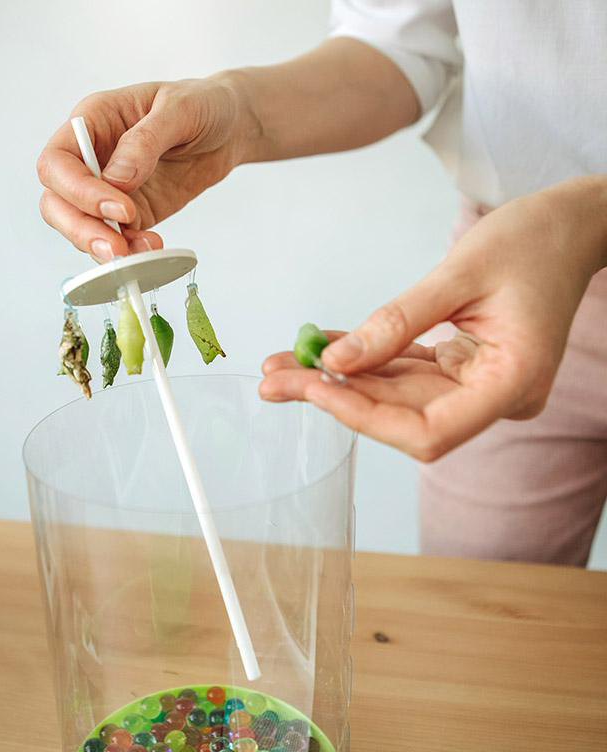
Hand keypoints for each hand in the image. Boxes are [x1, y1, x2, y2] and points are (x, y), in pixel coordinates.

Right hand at [37, 77, 252, 261]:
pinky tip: (153, 250)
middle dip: (81, 230)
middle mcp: (92, 158)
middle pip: (57, 203)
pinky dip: (130, 253)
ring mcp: (108, 191)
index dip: (79, 191)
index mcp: (93, 122)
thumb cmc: (202, 104)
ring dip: (105, 248)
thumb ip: (145, 141)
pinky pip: (117, 241)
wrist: (229, 129)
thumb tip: (116, 179)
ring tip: (142, 253)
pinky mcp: (132, 215)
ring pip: (81, 228)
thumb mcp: (181, 109)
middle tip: (117, 249)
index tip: (120, 208)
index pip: (58, 163)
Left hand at [260, 177, 606, 460]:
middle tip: (273, 376)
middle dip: (333, 396)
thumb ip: (396, 322)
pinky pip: (402, 372)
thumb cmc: (534, 240)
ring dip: (337, 381)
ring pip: (394, 397)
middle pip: (400, 417)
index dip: (363, 417)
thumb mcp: (460, 272)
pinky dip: (362, 360)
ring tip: (281, 363)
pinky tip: (319, 348)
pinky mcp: (461, 371)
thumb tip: (333, 363)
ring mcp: (477, 388)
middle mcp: (494, 398)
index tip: (313, 386)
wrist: (570, 227)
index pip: (426, 432)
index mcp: (510, 384)